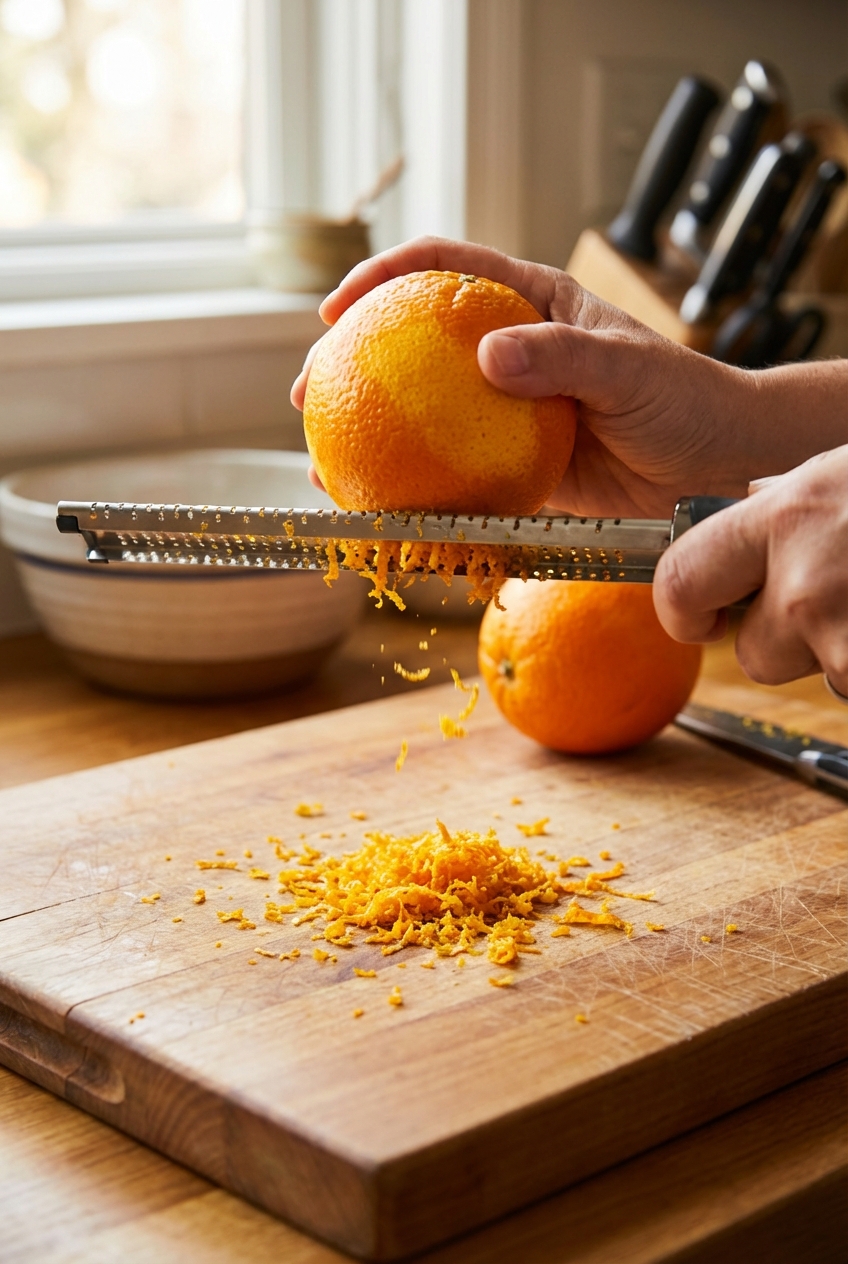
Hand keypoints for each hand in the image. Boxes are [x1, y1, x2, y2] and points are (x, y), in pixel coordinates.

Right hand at [291, 236, 845, 516]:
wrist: (713, 463)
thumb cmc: (681, 397)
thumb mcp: (626, 369)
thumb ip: (561, 357)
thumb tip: (486, 356)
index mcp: (529, 302)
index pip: (443, 269)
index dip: (381, 277)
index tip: (336, 308)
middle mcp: (507, 349)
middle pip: (411, 344)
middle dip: (350, 363)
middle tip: (308, 394)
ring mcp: (503, 410)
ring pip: (421, 415)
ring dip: (370, 437)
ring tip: (325, 465)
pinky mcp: (512, 463)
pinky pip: (452, 474)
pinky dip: (415, 491)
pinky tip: (383, 510)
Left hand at [653, 446, 847, 690]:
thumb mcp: (841, 473)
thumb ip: (786, 502)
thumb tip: (750, 502)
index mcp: (786, 517)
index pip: (680, 582)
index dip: (682, 612)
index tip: (700, 618)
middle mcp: (806, 583)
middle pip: (754, 657)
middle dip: (785, 644)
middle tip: (833, 601)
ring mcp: (844, 636)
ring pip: (816, 674)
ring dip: (840, 650)